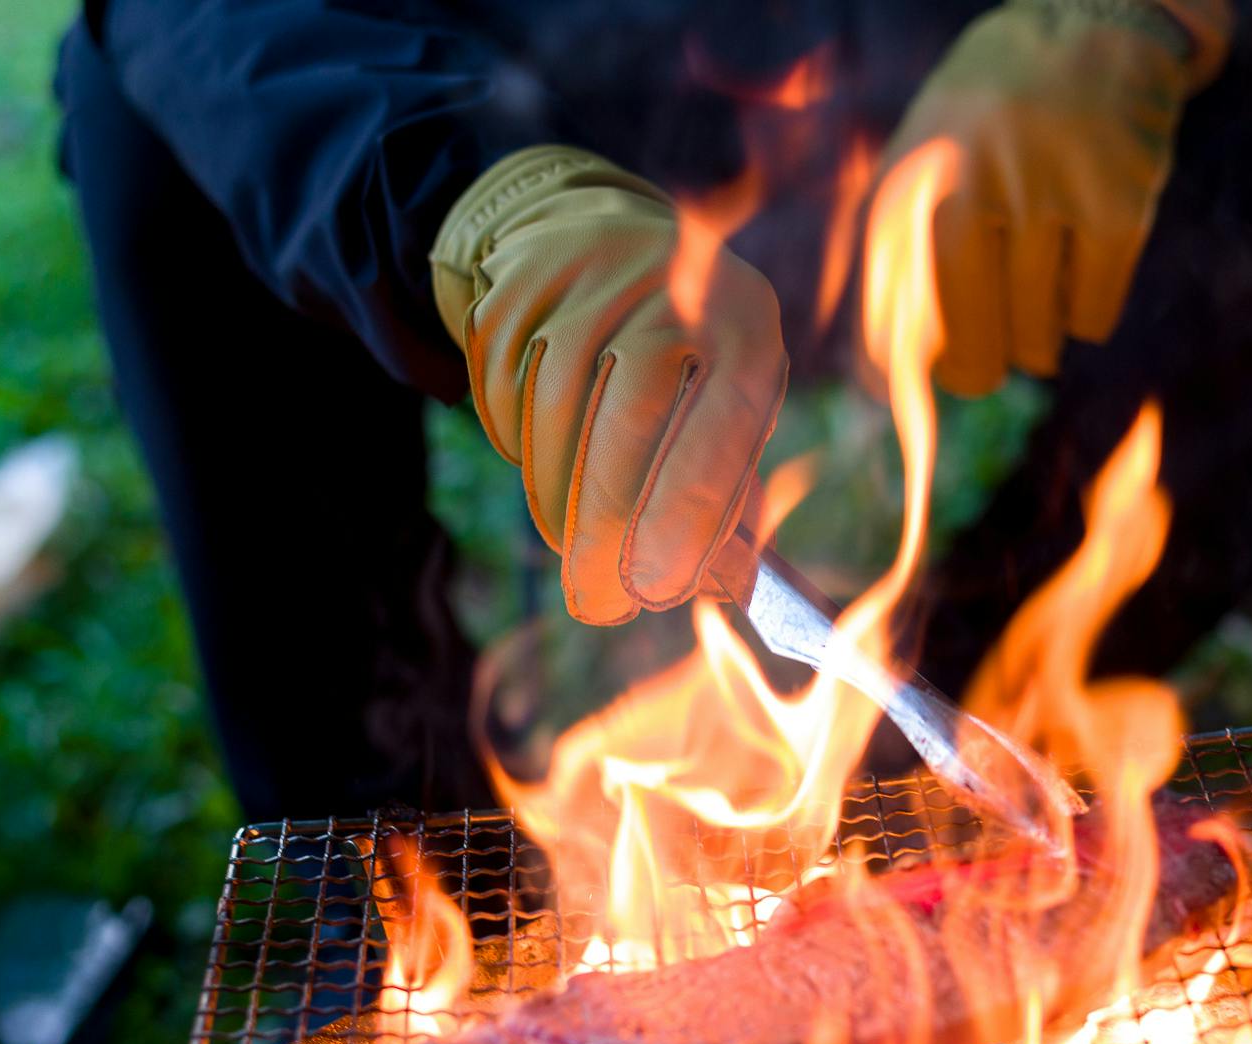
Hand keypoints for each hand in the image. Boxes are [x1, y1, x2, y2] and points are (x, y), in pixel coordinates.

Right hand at [432, 146, 787, 624]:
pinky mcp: (519, 285)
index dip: (687, 519)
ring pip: (556, 416)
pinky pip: (505, 393)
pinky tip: (541, 464)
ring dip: (557, 501)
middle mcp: (674, 289)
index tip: (655, 590)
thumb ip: (729, 490)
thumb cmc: (680, 352)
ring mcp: (589, 279)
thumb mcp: (726, 398)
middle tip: (598, 602)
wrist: (588, 232)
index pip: (721, 433)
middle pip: (627, 426)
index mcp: (745, 328)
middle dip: (608, 531)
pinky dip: (518, 447)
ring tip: (571, 543)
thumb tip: (726, 588)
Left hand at [882, 0, 1229, 396]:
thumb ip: (889, 257)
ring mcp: (1047, 188)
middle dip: (975, 371)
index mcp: (911, 176)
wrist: (1092, 26)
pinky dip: (1086, 317)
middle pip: (969, 339)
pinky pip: (1093, 315)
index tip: (900, 401)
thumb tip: (877, 382)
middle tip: (980, 371)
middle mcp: (970, 178)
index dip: (894, 373)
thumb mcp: (920, 160)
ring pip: (1037, 336)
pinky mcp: (1119, 202)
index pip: (889, 313)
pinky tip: (1081, 272)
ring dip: (1036, 341)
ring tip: (1035, 297)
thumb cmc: (989, 118)